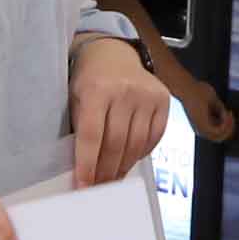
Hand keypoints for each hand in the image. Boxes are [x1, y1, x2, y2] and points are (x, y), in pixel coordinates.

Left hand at [71, 41, 172, 188]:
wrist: (113, 52)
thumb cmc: (89, 79)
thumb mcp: (75, 97)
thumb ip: (80, 127)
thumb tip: (84, 168)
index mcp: (97, 89)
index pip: (92, 136)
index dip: (87, 164)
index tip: (83, 185)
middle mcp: (125, 91)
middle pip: (116, 143)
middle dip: (106, 170)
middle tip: (98, 187)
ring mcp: (147, 95)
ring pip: (136, 144)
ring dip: (124, 166)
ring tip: (113, 178)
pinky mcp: (163, 100)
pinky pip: (155, 136)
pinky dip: (142, 153)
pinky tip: (130, 159)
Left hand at [156, 56, 234, 144]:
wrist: (187, 87)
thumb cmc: (198, 90)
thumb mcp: (213, 100)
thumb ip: (219, 108)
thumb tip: (227, 115)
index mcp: (201, 125)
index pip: (219, 134)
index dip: (228, 124)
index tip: (228, 111)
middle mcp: (200, 130)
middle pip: (221, 138)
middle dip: (230, 126)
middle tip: (230, 112)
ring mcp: (201, 129)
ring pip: (221, 137)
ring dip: (229, 125)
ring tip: (228, 112)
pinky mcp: (202, 126)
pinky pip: (219, 132)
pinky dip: (226, 123)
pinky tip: (225, 113)